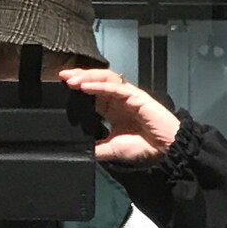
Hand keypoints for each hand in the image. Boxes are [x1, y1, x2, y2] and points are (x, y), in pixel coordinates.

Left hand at [60, 68, 180, 163]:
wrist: (164, 150)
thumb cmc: (144, 148)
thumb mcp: (112, 149)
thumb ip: (96, 148)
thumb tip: (79, 150)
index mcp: (112, 110)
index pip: (91, 94)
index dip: (77, 89)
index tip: (61, 89)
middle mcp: (118, 99)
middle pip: (95, 81)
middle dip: (78, 77)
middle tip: (62, 77)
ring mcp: (127, 95)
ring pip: (104, 78)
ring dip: (87, 77)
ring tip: (71, 80)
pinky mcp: (136, 96)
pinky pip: (115, 87)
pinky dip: (99, 85)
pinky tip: (86, 86)